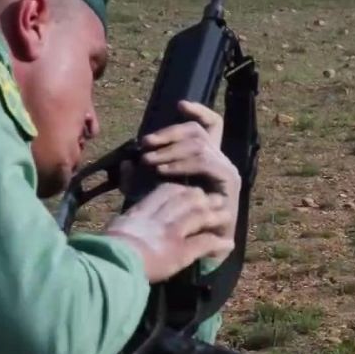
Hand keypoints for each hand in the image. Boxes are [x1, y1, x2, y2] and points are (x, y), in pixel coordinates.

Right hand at [103, 182, 234, 282]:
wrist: (110, 263)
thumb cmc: (105, 250)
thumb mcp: (114, 227)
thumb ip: (124, 221)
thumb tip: (119, 224)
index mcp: (142, 211)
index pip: (167, 192)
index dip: (182, 190)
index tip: (190, 191)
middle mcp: (159, 218)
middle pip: (187, 200)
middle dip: (203, 198)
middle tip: (215, 199)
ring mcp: (171, 233)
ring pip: (199, 216)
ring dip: (215, 215)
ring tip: (227, 216)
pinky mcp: (179, 251)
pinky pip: (203, 242)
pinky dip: (217, 243)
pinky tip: (227, 243)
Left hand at [127, 101, 240, 264]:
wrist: (194, 248)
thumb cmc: (173, 221)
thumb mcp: (150, 194)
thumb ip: (137, 179)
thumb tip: (126, 161)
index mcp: (206, 158)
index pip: (211, 125)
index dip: (199, 111)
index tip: (180, 105)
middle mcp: (219, 160)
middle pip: (198, 132)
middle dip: (169, 134)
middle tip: (145, 144)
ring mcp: (227, 170)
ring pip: (200, 145)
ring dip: (171, 151)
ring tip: (149, 160)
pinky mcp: (229, 182)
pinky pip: (206, 163)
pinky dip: (182, 165)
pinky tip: (163, 171)